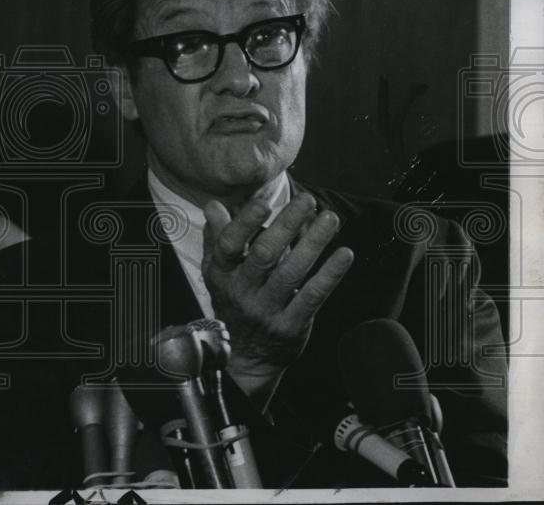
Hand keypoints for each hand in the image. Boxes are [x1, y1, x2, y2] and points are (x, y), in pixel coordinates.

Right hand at [201, 193, 353, 405]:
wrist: (244, 358)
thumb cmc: (233, 303)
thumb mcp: (218, 272)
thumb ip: (217, 237)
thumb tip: (213, 205)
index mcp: (222, 274)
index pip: (230, 245)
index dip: (245, 223)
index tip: (264, 203)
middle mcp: (242, 292)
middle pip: (264, 255)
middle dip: (287, 225)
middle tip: (307, 200)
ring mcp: (267, 310)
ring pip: (292, 272)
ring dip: (313, 243)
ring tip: (330, 219)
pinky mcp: (291, 326)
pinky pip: (312, 296)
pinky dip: (330, 275)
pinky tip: (344, 254)